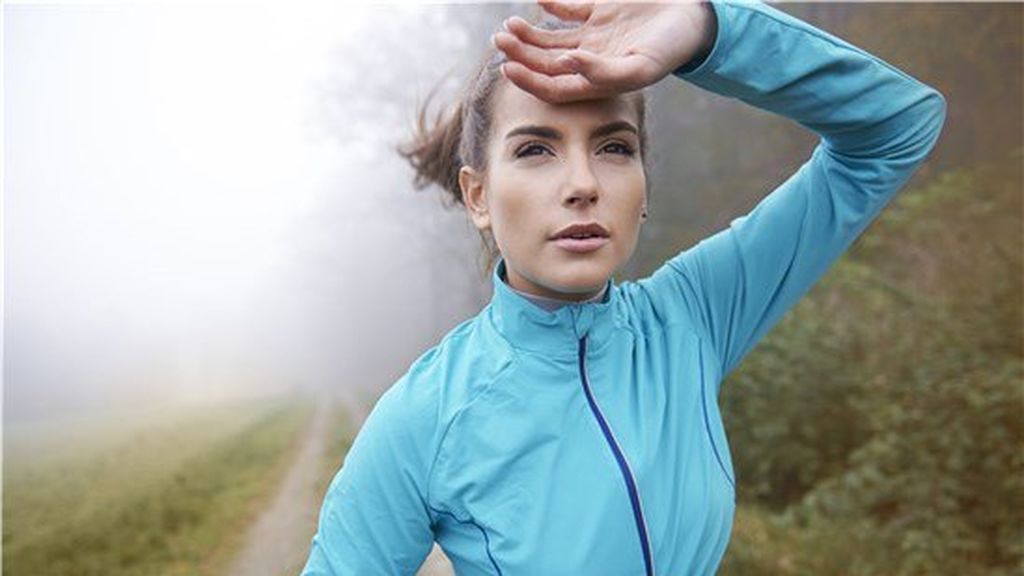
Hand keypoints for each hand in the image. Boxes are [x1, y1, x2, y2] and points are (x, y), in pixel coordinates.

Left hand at [492, 0, 715, 102]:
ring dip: (528, 33)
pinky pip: (566, 9)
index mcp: (597, 82)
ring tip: (508, 25)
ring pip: (550, 38)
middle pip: (545, 63)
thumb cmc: (670, 48)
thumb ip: (603, 72)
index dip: (528, 81)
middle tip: (500, 40)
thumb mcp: (641, 67)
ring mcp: (593, 36)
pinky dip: (549, 4)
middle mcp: (590, 62)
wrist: (694, 16)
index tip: (507, 68)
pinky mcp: (598, 10)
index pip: (553, 88)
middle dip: (520, 54)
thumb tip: (565, 63)